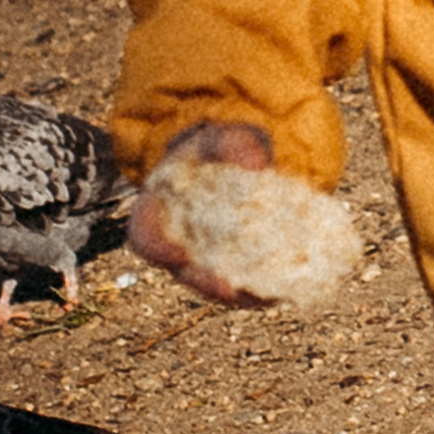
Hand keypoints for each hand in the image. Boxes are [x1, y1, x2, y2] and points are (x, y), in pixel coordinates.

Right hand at [128, 120, 275, 308]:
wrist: (243, 161)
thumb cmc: (220, 148)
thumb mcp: (222, 138)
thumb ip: (233, 144)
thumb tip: (257, 163)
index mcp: (159, 211)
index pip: (145, 235)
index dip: (157, 247)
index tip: (176, 253)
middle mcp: (180, 243)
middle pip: (185, 273)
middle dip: (205, 283)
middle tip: (228, 288)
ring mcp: (209, 259)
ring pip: (219, 286)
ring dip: (239, 294)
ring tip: (265, 294)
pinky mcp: (241, 267)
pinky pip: (249, 284)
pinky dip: (266, 287)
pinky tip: (287, 285)